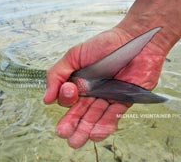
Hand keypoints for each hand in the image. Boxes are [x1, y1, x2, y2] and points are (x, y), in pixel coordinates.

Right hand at [43, 27, 166, 147]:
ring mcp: (108, 97)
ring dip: (86, 129)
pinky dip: (105, 124)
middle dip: (72, 125)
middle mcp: (92, 92)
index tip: (70, 91)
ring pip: (95, 117)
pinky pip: (114, 115)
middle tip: (65, 135)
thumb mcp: (74, 55)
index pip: (68, 99)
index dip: (66, 99)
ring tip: (77, 141)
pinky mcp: (124, 100)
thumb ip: (57, 74)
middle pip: (80, 112)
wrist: (134, 39)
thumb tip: (46, 98)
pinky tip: (96, 133)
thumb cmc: (104, 44)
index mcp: (79, 82)